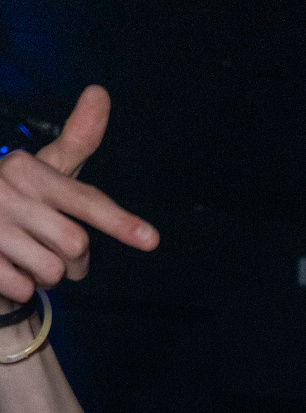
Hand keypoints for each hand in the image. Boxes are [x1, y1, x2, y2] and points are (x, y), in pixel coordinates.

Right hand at [0, 85, 157, 304]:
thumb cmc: (21, 199)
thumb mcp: (47, 171)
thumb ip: (77, 141)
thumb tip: (101, 91)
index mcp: (27, 169)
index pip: (85, 200)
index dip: (120, 222)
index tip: (151, 240)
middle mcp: (8, 192)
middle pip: (76, 245)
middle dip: (73, 259)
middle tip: (52, 248)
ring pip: (53, 272)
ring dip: (47, 276)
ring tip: (27, 256)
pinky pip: (26, 289)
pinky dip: (23, 287)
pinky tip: (8, 268)